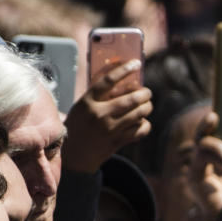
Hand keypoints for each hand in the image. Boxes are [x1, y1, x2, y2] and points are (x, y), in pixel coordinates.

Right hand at [63, 59, 152, 173]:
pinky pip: (140, 130)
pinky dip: (145, 125)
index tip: (137, 64)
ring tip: (146, 105)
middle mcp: (100, 115)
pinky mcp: (118, 142)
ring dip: (147, 107)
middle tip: (147, 92)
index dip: (124, 70)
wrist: (74, 156)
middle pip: (131, 99)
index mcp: (88, 102)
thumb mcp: (82, 106)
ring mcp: (110, 129)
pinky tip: (141, 122)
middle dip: (145, 93)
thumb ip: (99, 95)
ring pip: (139, 114)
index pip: (108, 81)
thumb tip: (123, 80)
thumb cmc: (79, 126)